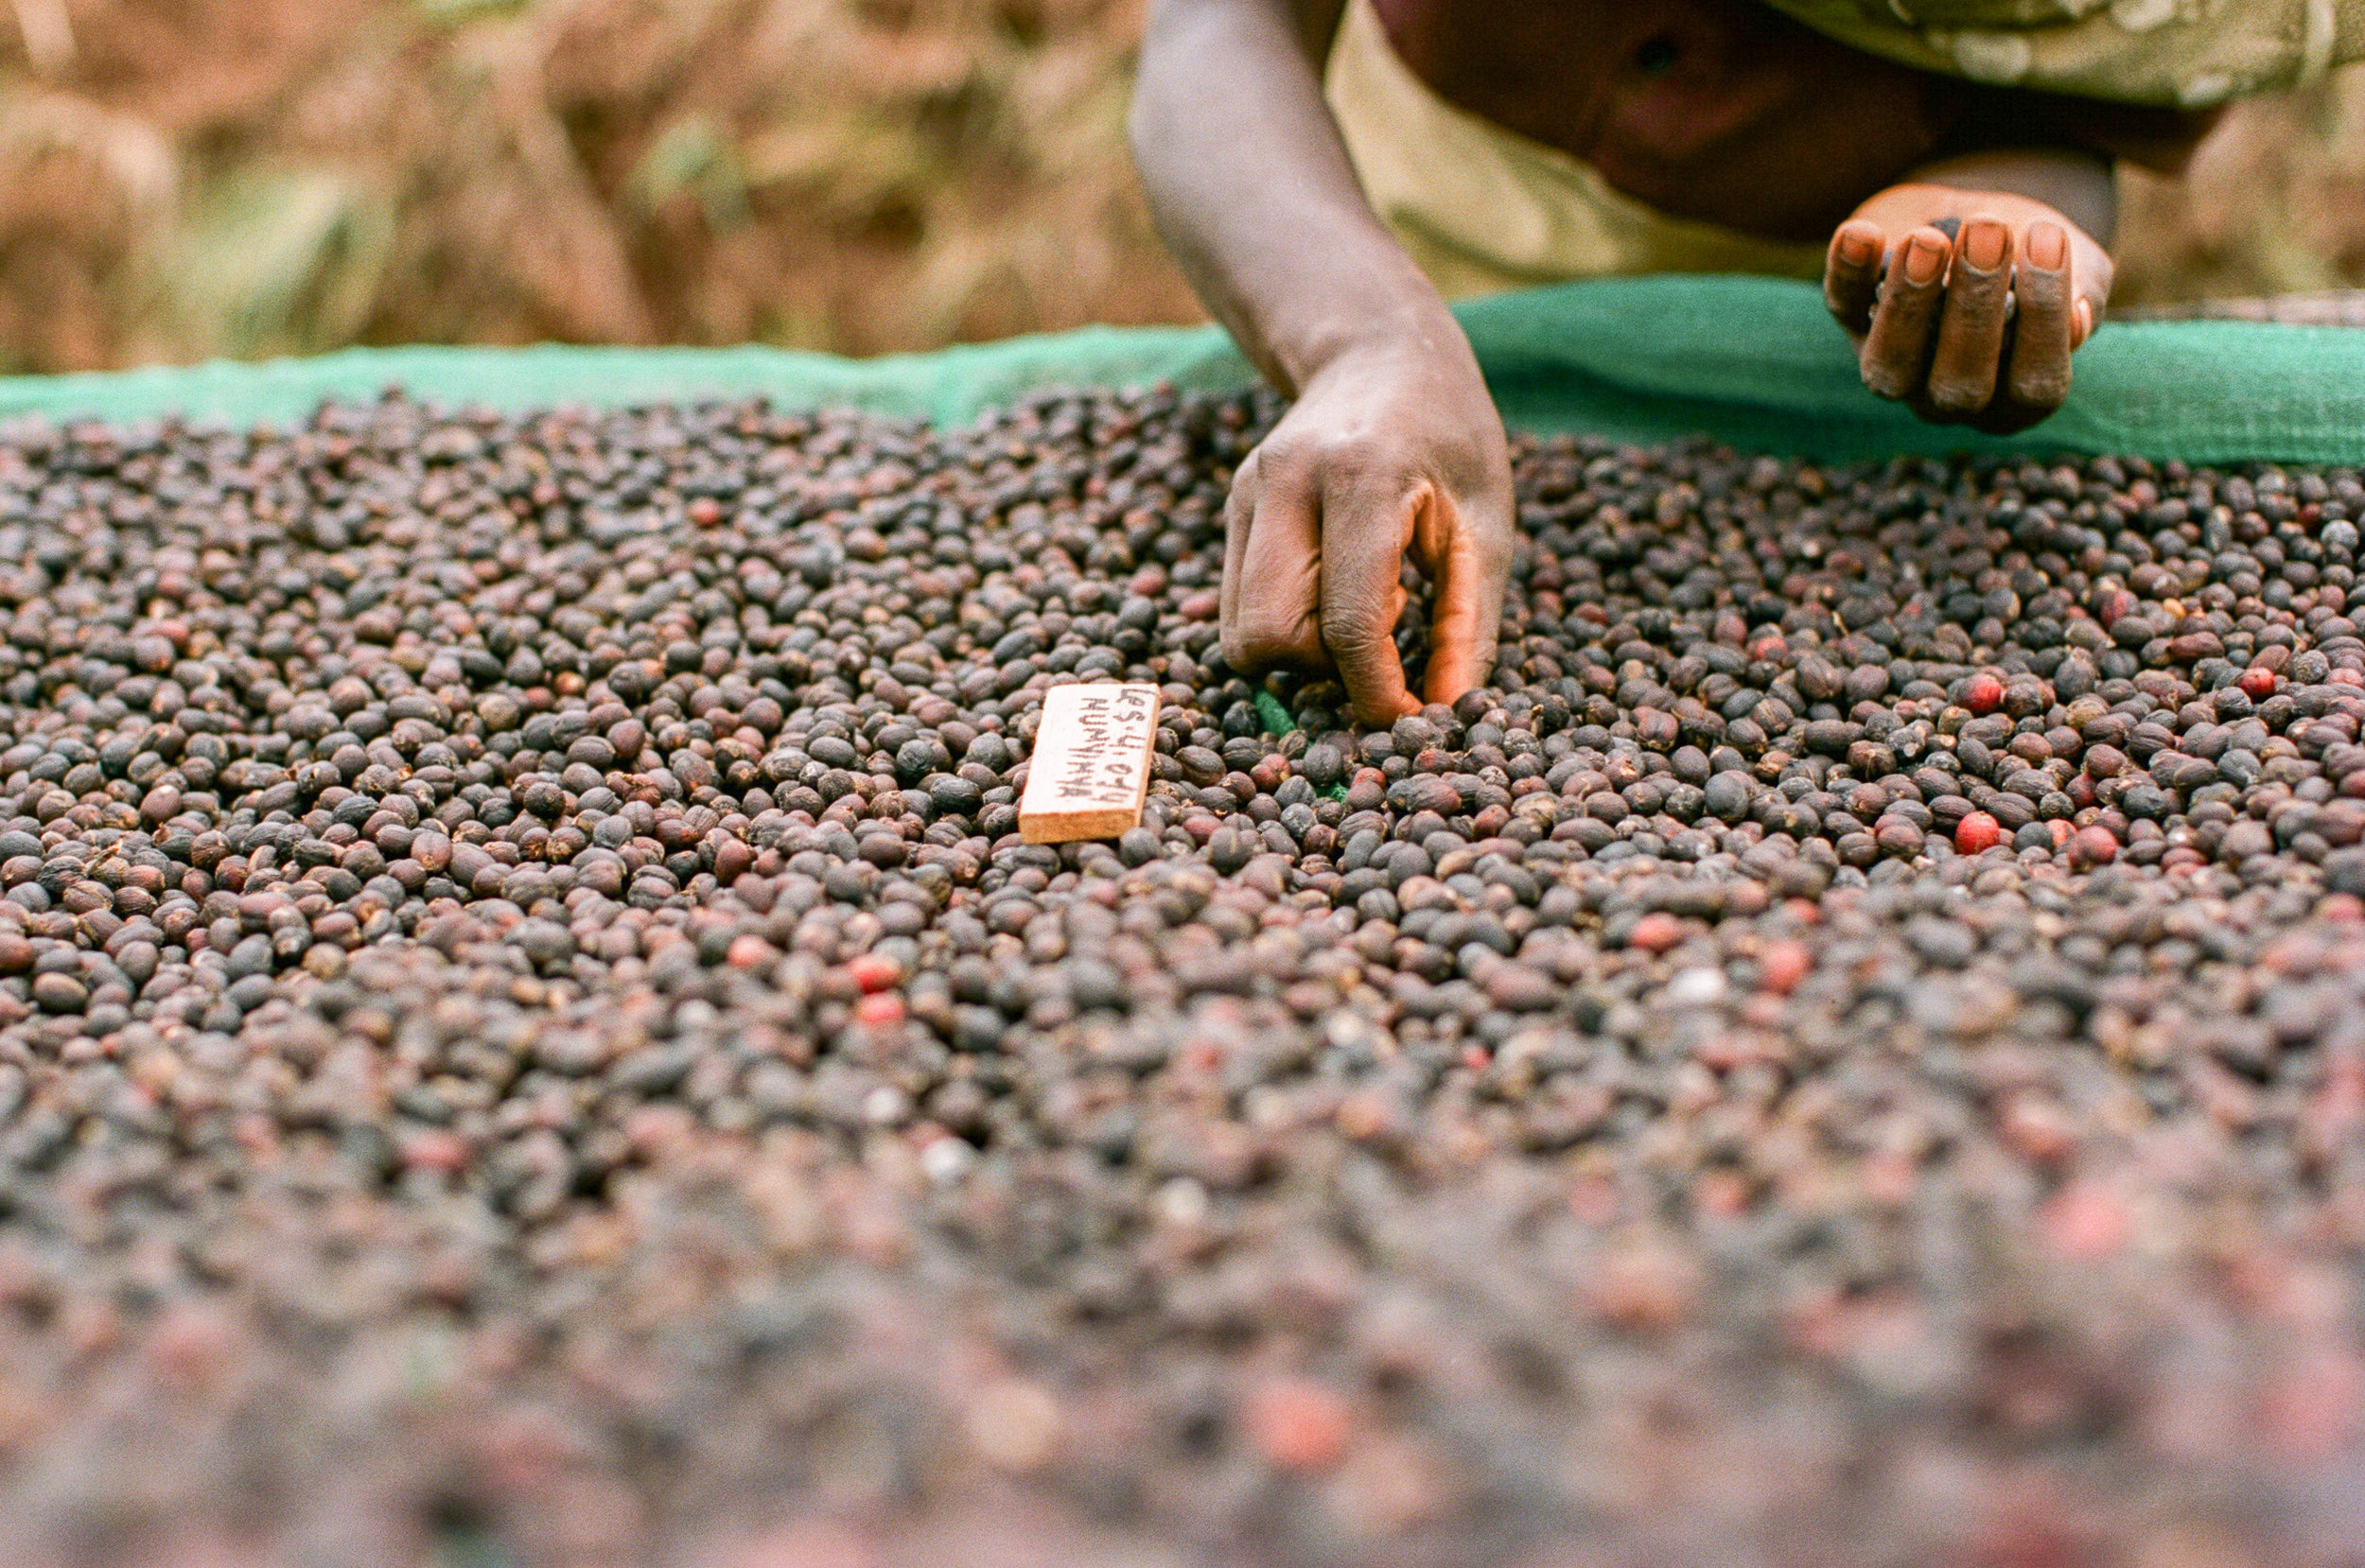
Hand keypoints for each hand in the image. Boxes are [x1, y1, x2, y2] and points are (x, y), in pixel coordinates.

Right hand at [1219, 337, 1513, 726]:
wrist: (1381, 354)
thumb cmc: (1451, 440)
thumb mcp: (1485, 528)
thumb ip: (1466, 627)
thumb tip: (1445, 716)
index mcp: (1361, 477)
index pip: (1346, 622)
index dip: (1378, 691)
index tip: (1412, 715)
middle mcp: (1285, 481)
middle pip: (1269, 638)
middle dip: (1325, 670)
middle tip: (1380, 644)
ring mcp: (1247, 492)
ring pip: (1241, 633)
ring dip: (1300, 652)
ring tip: (1357, 612)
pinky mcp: (1232, 506)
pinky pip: (1238, 607)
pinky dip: (1285, 624)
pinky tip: (1331, 589)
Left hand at [1824, 186, 2112, 433]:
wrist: (1977, 214)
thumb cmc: (2035, 251)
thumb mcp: (2075, 265)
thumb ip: (2083, 293)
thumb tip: (2077, 321)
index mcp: (2016, 396)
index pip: (2034, 385)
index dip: (2044, 322)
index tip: (2048, 241)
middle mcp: (1952, 398)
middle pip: (1959, 386)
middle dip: (1974, 310)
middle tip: (1989, 232)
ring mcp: (1896, 368)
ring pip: (1890, 368)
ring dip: (1909, 304)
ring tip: (1929, 241)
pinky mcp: (1851, 319)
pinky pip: (1842, 305)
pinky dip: (1847, 271)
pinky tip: (1862, 233)